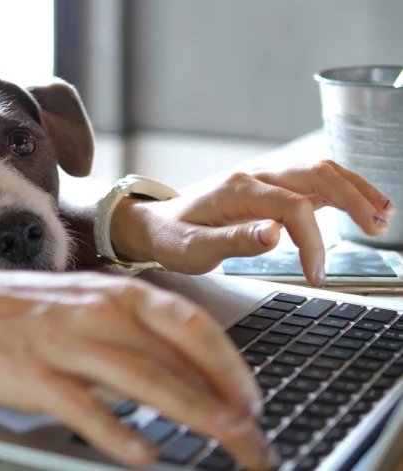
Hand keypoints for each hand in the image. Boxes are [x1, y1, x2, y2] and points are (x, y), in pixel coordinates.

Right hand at [0, 269, 278, 469]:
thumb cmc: (34, 308)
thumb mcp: (92, 305)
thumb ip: (139, 334)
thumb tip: (191, 372)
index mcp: (119, 293)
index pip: (191, 325)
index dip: (229, 364)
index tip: (251, 398)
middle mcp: (100, 312)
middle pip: (176, 356)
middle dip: (223, 397)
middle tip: (252, 434)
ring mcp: (67, 341)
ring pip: (141, 377)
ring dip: (188, 410)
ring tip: (221, 437)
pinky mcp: (35, 373)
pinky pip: (83, 406)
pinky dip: (116, 431)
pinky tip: (142, 453)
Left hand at [111, 160, 396, 285]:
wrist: (156, 224)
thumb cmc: (173, 238)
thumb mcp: (193, 249)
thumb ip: (233, 241)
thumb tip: (275, 235)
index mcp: (237, 191)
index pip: (292, 207)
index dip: (312, 241)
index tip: (316, 274)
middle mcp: (255, 177)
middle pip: (315, 174)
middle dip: (352, 199)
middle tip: (377, 228)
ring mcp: (263, 178)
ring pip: (319, 171)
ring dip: (353, 188)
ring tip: (382, 215)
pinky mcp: (268, 188)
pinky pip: (311, 181)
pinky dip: (340, 190)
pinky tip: (360, 206)